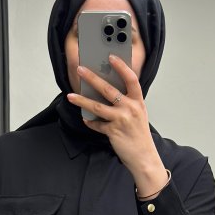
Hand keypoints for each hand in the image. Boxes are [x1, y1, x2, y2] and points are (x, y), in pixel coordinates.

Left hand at [66, 56, 165, 184]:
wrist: (144, 157)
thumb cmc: (139, 135)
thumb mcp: (137, 114)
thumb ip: (126, 102)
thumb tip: (106, 91)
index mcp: (138, 101)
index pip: (131, 79)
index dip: (121, 67)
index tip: (111, 57)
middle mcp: (131, 108)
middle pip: (108, 89)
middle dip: (92, 78)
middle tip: (80, 70)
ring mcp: (122, 120)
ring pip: (97, 106)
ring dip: (82, 101)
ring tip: (71, 96)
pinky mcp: (113, 131)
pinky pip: (97, 124)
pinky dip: (90, 122)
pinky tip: (86, 120)